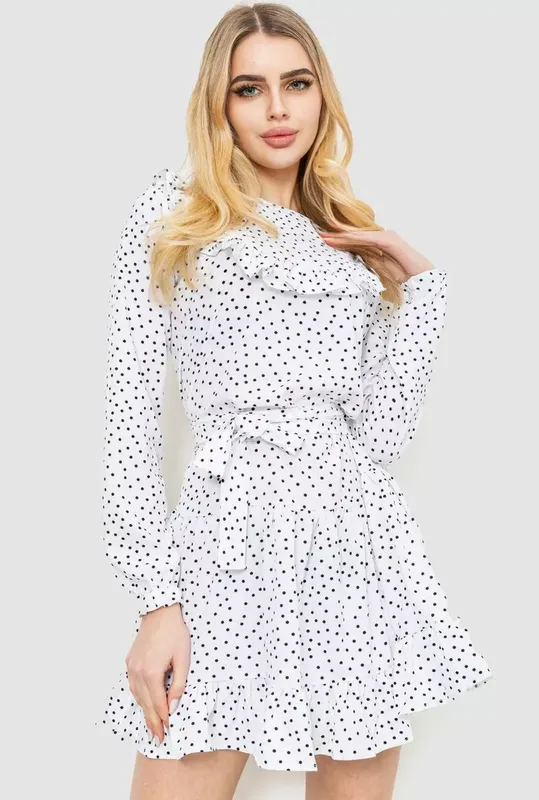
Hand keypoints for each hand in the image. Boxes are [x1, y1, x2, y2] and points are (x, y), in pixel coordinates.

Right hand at [125, 603, 190, 744]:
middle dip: (152, 722)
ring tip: (152, 726)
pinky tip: (144, 703)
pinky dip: (139, 697)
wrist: (160, 611)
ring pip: (137, 696)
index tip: (167, 732)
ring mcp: (131, 666)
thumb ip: (178, 684)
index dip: (163, 719)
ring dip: (145, 711)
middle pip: (145, 704)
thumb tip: (174, 706)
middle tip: (158, 738)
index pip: (158, 703)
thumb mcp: (183, 658)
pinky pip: (133, 685)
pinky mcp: (130, 661)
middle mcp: (137, 672)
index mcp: (151, 673)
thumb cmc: (175, 632)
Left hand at [318, 227, 434, 282]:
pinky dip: (356, 238)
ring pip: (359, 236)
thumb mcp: (377, 272)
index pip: (353, 242)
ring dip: (342, 236)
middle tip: (317, 234)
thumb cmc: (402, 278)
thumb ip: (365, 266)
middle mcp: (380, 239)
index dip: (338, 241)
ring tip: (325, 236)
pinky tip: (344, 238)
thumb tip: (349, 269)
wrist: (422, 280)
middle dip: (335, 235)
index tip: (322, 241)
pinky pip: (370, 239)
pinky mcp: (390, 240)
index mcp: (376, 247)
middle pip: (354, 236)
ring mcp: (386, 237)